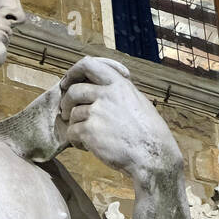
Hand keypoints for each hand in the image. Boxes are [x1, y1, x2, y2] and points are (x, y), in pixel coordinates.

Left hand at [56, 56, 182, 183]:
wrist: (152, 154)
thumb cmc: (150, 133)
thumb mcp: (138, 102)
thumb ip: (119, 93)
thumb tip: (105, 90)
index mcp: (119, 85)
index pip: (90, 65)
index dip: (74, 72)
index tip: (67, 82)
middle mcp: (107, 95)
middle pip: (74, 91)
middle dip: (66, 102)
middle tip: (66, 113)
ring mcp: (97, 112)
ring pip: (73, 115)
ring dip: (76, 126)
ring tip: (86, 138)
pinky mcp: (90, 131)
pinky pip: (72, 132)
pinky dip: (75, 141)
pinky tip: (86, 147)